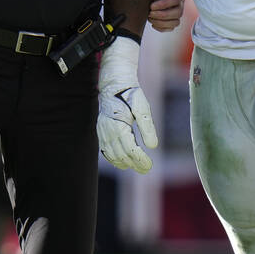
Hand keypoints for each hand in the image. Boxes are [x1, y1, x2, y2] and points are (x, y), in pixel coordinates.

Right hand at [97, 37, 158, 172]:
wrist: (115, 84)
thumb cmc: (131, 95)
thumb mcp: (143, 108)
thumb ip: (147, 128)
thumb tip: (153, 146)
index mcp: (119, 126)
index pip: (130, 150)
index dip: (140, 160)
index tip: (150, 166)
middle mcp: (108, 132)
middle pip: (121, 155)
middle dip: (135, 164)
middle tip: (147, 169)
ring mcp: (103, 132)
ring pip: (112, 155)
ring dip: (124, 163)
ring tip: (137, 167)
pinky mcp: (101, 131)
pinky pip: (105, 150)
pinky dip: (113, 158)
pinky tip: (122, 162)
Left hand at [147, 0, 185, 32]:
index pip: (176, 0)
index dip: (164, 4)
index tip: (151, 6)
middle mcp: (180, 0)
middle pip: (178, 12)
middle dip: (163, 15)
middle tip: (149, 13)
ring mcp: (176, 9)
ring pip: (176, 22)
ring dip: (162, 22)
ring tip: (150, 18)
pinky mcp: (171, 17)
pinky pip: (172, 27)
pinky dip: (163, 28)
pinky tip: (153, 24)